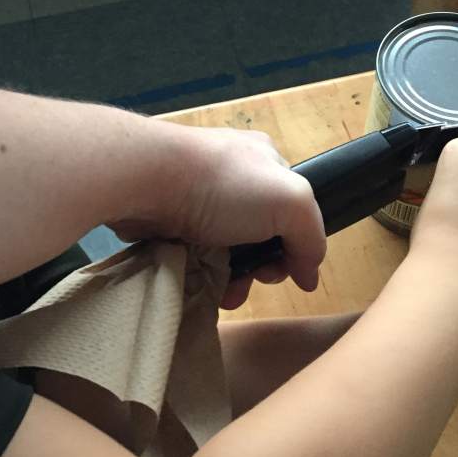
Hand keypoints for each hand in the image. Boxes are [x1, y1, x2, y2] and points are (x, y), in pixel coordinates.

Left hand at [108, 122, 325, 306]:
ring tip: (220, 294)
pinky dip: (197, 269)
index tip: (277, 270)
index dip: (292, 247)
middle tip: (246, 283)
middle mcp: (233, 175)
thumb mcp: (291, 202)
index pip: (292, 212)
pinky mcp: (168, 214)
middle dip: (257, 268)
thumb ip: (311, 236)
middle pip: (258, 235)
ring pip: (224, 248)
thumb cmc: (222, 185)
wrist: (146, 178)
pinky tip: (195, 281)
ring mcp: (198, 194)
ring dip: (228, 277)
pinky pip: (191, 250)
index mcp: (266, 162)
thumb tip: (309, 273)